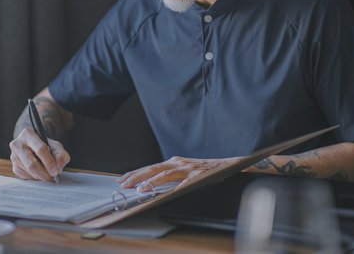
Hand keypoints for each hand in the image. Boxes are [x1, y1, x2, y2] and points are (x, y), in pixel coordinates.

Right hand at [9, 127, 69, 181]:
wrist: (33, 145)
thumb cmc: (44, 144)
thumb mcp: (55, 145)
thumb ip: (61, 154)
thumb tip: (59, 167)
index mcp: (28, 134)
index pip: (40, 149)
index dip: (49, 161)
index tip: (55, 171)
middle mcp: (17, 144)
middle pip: (31, 164)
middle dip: (44, 173)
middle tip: (53, 178)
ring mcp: (14, 156)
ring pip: (28, 172)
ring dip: (41, 176)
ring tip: (48, 175)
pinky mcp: (14, 167)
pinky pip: (25, 177)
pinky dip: (35, 178)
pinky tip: (40, 174)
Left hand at [118, 156, 242, 190]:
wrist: (230, 165)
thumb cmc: (206, 171)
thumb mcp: (186, 171)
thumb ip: (172, 177)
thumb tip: (153, 187)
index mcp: (175, 162)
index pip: (151, 167)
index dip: (136, 173)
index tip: (123, 179)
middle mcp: (179, 162)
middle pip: (154, 168)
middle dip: (137, 176)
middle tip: (124, 183)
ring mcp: (188, 168)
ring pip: (165, 173)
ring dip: (151, 181)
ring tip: (139, 187)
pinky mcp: (198, 176)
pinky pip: (183, 183)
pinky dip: (172, 188)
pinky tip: (164, 192)